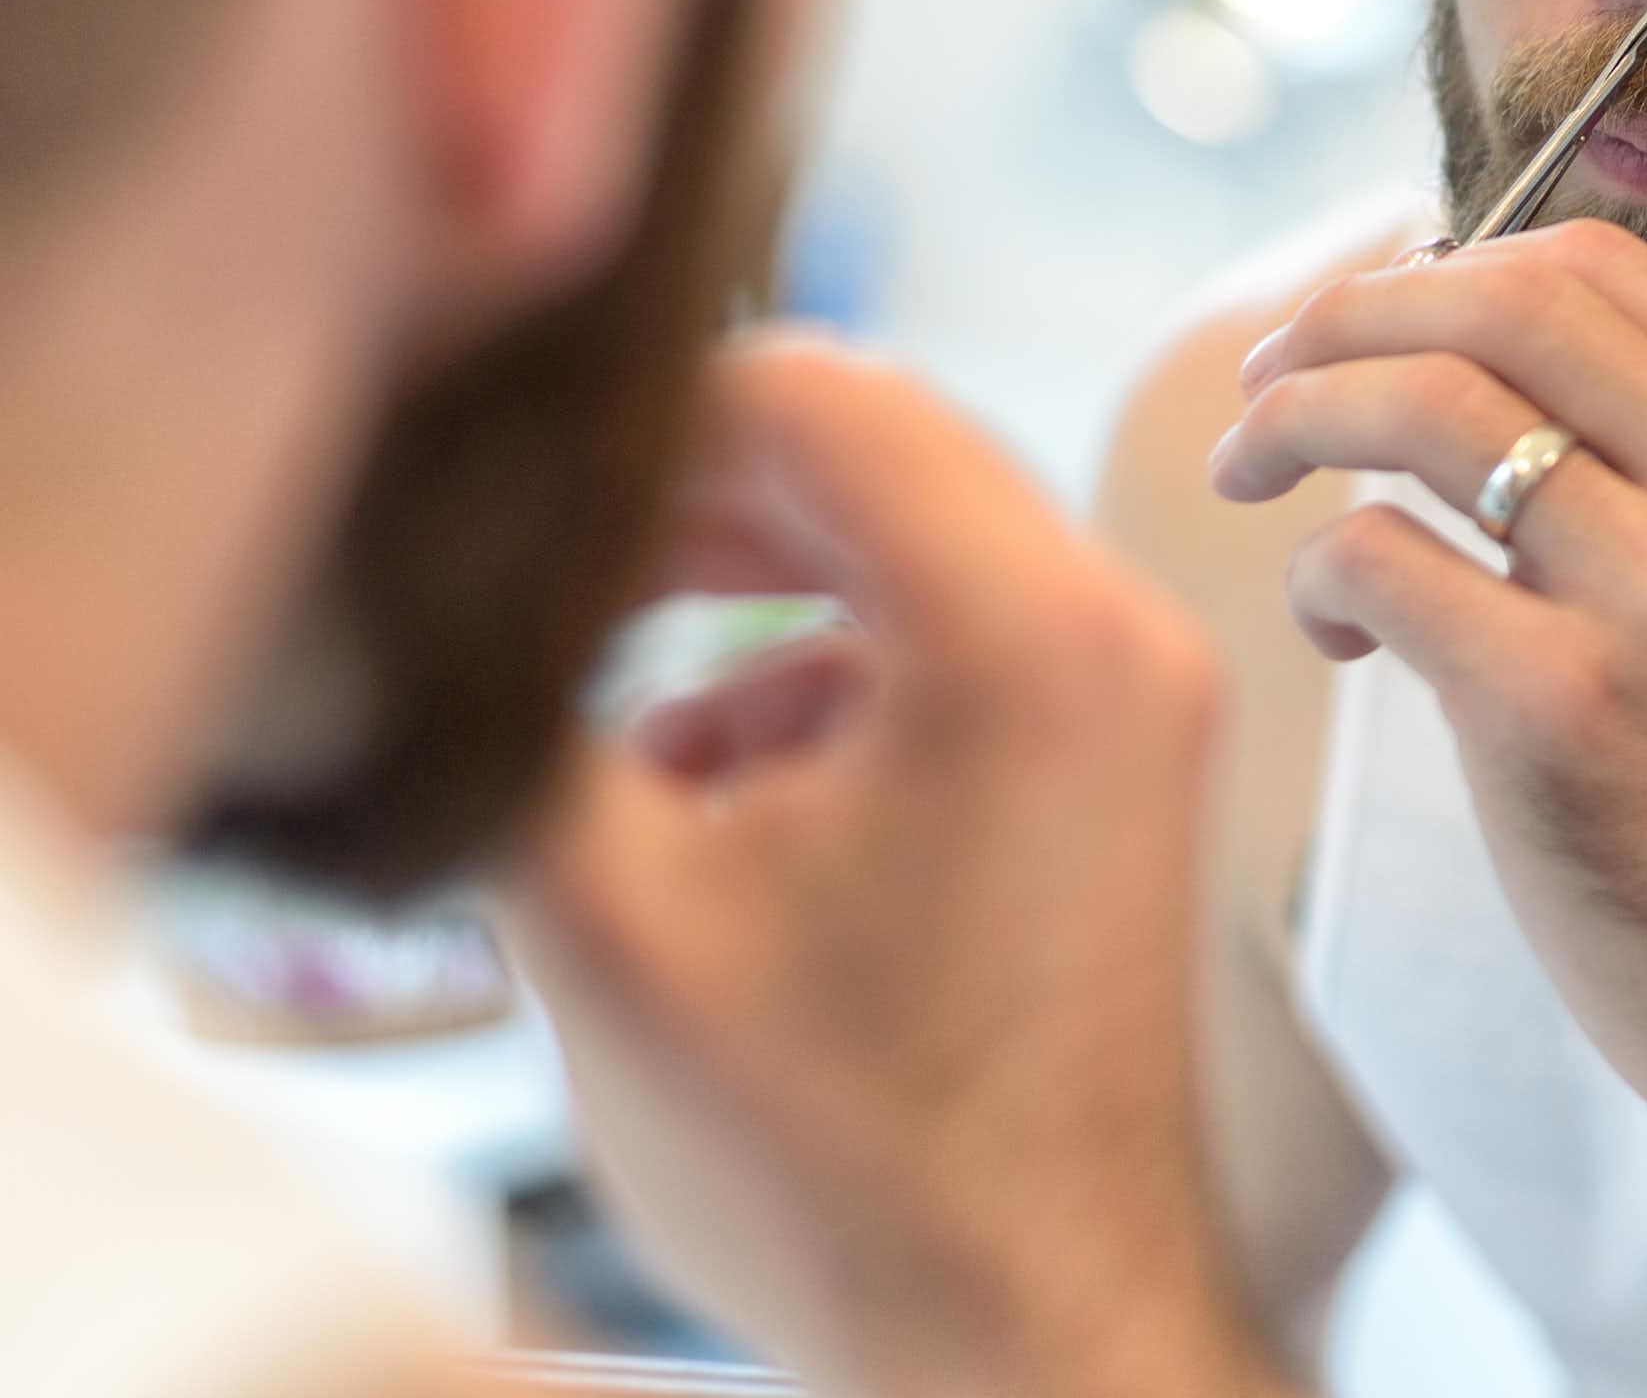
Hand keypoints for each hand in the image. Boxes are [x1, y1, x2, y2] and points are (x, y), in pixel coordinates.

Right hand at [505, 334, 1278, 1397]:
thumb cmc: (849, 1168)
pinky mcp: (1122, 752)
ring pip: (920, 530)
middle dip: (703, 492)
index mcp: (1024, 635)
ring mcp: (1138, 689)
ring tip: (612, 652)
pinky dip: (833, 657)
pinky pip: (964, 628)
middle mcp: (1117, 627)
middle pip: (882, 445)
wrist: (1038, 1337)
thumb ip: (521, 717)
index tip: (545, 497)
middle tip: (565, 565)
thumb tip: (461, 597)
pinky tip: (715, 766)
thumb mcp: (617, 926)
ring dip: (759, 571)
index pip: (824, 391)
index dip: (657, 421)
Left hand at [1209, 218, 1646, 1162]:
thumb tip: (1436, 304)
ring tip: (1246, 470)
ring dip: (1295, 419)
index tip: (1355, 321)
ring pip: (1426, 407)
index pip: (1595, 264)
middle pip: (1504, 304)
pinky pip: (1376, 559)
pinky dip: (1316, 575)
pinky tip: (1338, 635)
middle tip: (1261, 376)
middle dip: (1345, 316)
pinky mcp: (1565, 710)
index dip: (1440, 266)